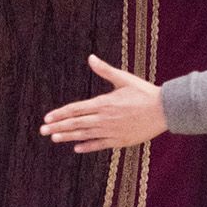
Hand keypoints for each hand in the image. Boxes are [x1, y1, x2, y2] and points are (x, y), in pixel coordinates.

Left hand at [40, 54, 166, 152]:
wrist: (164, 110)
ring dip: (68, 136)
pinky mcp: (120, 140)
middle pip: (76, 123)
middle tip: (43, 131)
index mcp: (104, 103)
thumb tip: (90, 58)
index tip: (47, 118)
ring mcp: (111, 131)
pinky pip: (99, 144)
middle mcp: (105, 118)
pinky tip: (76, 148)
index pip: (76, 109)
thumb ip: (105, 70)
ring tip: (54, 138)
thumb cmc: (144, 92)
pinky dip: (87, 146)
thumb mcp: (123, 79)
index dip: (60, 113)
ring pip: (85, 135)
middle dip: (58, 127)